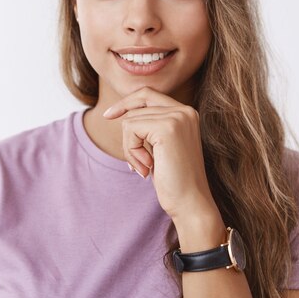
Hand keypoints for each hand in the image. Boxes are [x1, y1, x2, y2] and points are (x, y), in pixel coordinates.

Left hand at [102, 86, 216, 219]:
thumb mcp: (160, 147)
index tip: (108, 116)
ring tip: (145, 167)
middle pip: (135, 108)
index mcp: (186, 113)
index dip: (126, 102)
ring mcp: (177, 117)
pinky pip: (131, 128)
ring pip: (130, 120)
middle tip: (137, 163)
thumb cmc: (174, 180)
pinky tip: (146, 168)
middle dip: (129, 137)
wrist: (190, 203)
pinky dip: (131, 151)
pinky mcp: (167, 128)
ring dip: (130, 148)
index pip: (148, 94)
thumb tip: (122, 112)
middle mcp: (185, 111)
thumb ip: (149, 127)